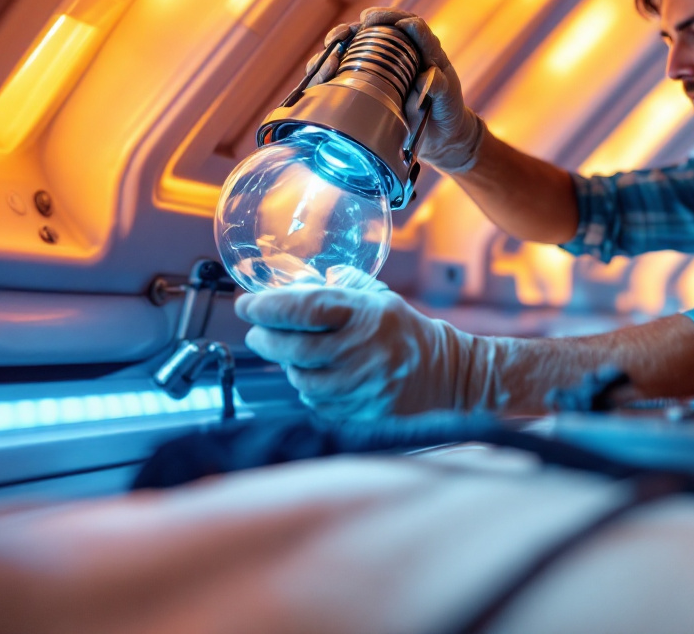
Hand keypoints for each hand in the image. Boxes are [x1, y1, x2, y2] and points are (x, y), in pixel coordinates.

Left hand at [236, 283, 478, 419]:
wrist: (446, 375)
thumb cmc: (406, 332)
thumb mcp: (380, 297)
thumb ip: (342, 286)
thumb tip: (300, 282)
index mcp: (367, 314)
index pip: (306, 309)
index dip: (269, 307)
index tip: (247, 304)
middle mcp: (363, 350)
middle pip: (294, 349)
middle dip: (266, 339)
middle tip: (257, 332)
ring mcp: (362, 385)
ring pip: (302, 380)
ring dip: (288, 366)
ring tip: (291, 355)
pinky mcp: (362, 412)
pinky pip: (317, 403)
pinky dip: (309, 390)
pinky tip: (317, 377)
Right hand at [308, 8, 485, 173]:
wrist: (441, 136)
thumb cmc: (446, 110)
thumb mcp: (446, 98)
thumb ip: (439, 85)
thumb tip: (427, 75)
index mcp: (422, 48)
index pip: (405, 23)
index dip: (387, 17)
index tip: (371, 20)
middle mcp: (397, 53)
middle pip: (370, 31)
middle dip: (352, 29)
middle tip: (343, 34)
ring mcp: (378, 69)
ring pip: (351, 49)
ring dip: (335, 47)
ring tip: (331, 52)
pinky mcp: (365, 86)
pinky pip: (342, 72)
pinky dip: (329, 69)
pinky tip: (323, 71)